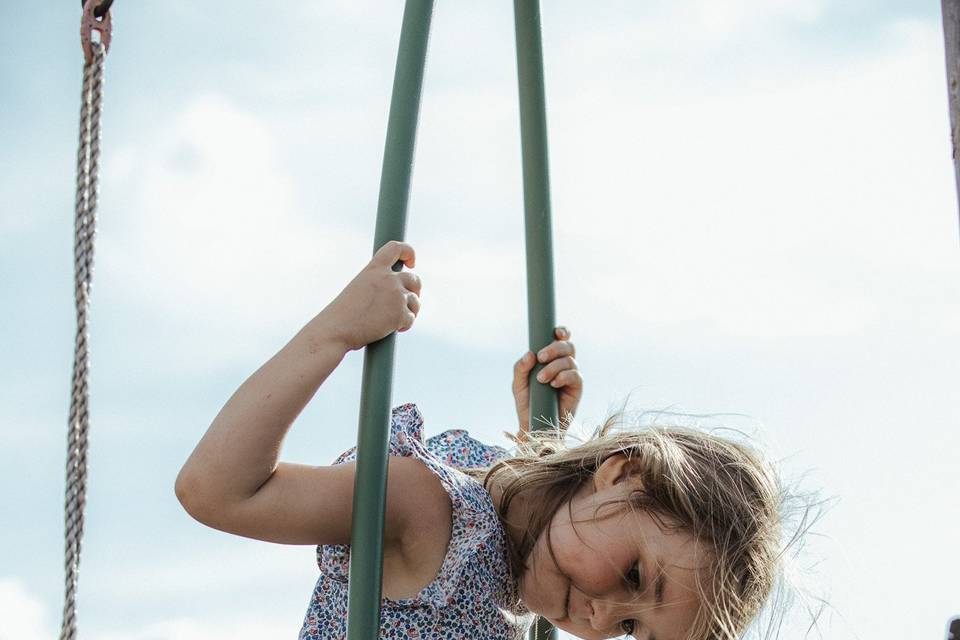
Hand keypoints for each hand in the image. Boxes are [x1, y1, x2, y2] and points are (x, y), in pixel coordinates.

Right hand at [316, 241, 421, 350]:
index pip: (395, 248)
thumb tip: (398, 293)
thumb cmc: (343, 314)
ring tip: (396, 321)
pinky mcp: (400, 314)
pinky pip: (411, 318)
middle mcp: (388, 279)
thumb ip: (378, 285)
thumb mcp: (358, 289)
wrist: (336, 330)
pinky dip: (405, 325)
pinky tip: (393, 329)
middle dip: (415, 290)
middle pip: (414, 279)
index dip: (408, 252)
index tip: (410, 264)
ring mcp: (396, 295)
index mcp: (374, 269)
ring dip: (410, 311)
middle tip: (408, 302)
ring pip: (415, 301)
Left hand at [511, 326, 582, 441]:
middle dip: (554, 348)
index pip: (561, 340)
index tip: (556, 332)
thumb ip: (521, 368)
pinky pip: (575, 376)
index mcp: (551, 359)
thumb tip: (530, 354)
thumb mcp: (518, 384)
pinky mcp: (577, 389)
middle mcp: (563, 365)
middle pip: (568, 346)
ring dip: (554, 366)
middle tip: (541, 358)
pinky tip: (553, 384)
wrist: (533, 426)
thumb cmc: (527, 403)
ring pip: (570, 360)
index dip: (562, 332)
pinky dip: (563, 376)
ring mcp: (571, 376)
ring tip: (541, 379)